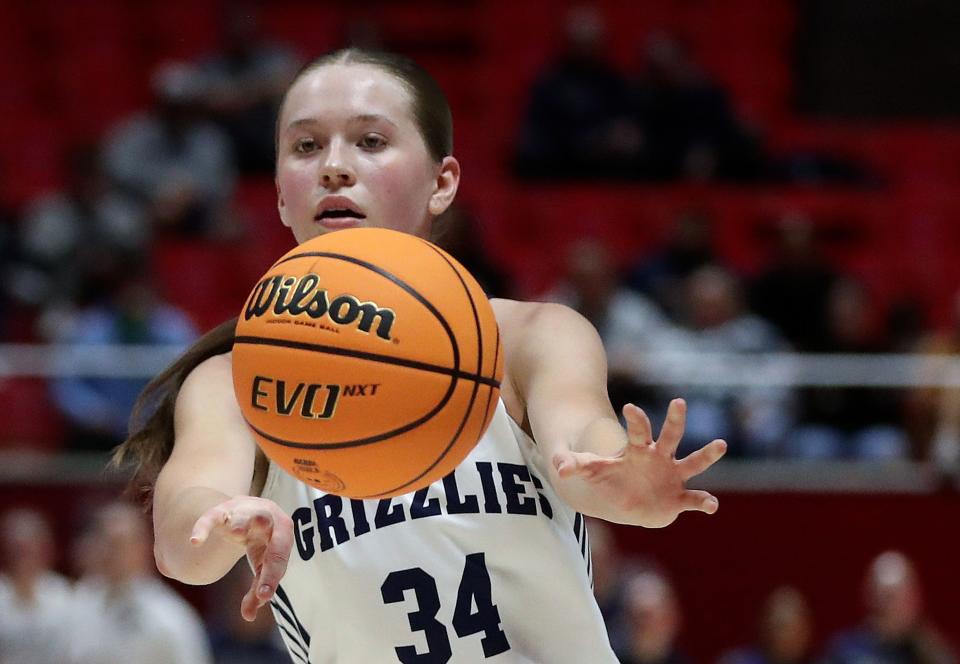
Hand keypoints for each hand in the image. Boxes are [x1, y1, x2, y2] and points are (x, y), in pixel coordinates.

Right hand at [190, 496, 293, 620]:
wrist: (245, 508)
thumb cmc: (259, 542)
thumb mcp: (261, 563)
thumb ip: (257, 589)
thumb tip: (249, 616)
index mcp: (282, 533)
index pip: (280, 556)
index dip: (272, 577)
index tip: (263, 596)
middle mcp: (268, 519)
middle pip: (276, 532)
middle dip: (272, 550)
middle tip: (260, 571)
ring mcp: (246, 512)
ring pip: (247, 516)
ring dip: (243, 522)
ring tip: (237, 532)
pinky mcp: (223, 510)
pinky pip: (213, 517)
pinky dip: (203, 527)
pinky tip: (195, 541)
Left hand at [553, 399, 726, 527]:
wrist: (628, 502)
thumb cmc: (611, 480)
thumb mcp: (594, 471)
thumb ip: (577, 467)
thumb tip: (558, 469)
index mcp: (639, 450)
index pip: (639, 430)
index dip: (635, 419)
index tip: (630, 407)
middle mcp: (661, 458)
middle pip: (671, 435)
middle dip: (675, 420)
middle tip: (679, 402)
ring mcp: (673, 476)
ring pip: (694, 462)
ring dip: (707, 454)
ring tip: (720, 444)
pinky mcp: (679, 498)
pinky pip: (694, 499)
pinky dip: (703, 502)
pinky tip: (711, 506)